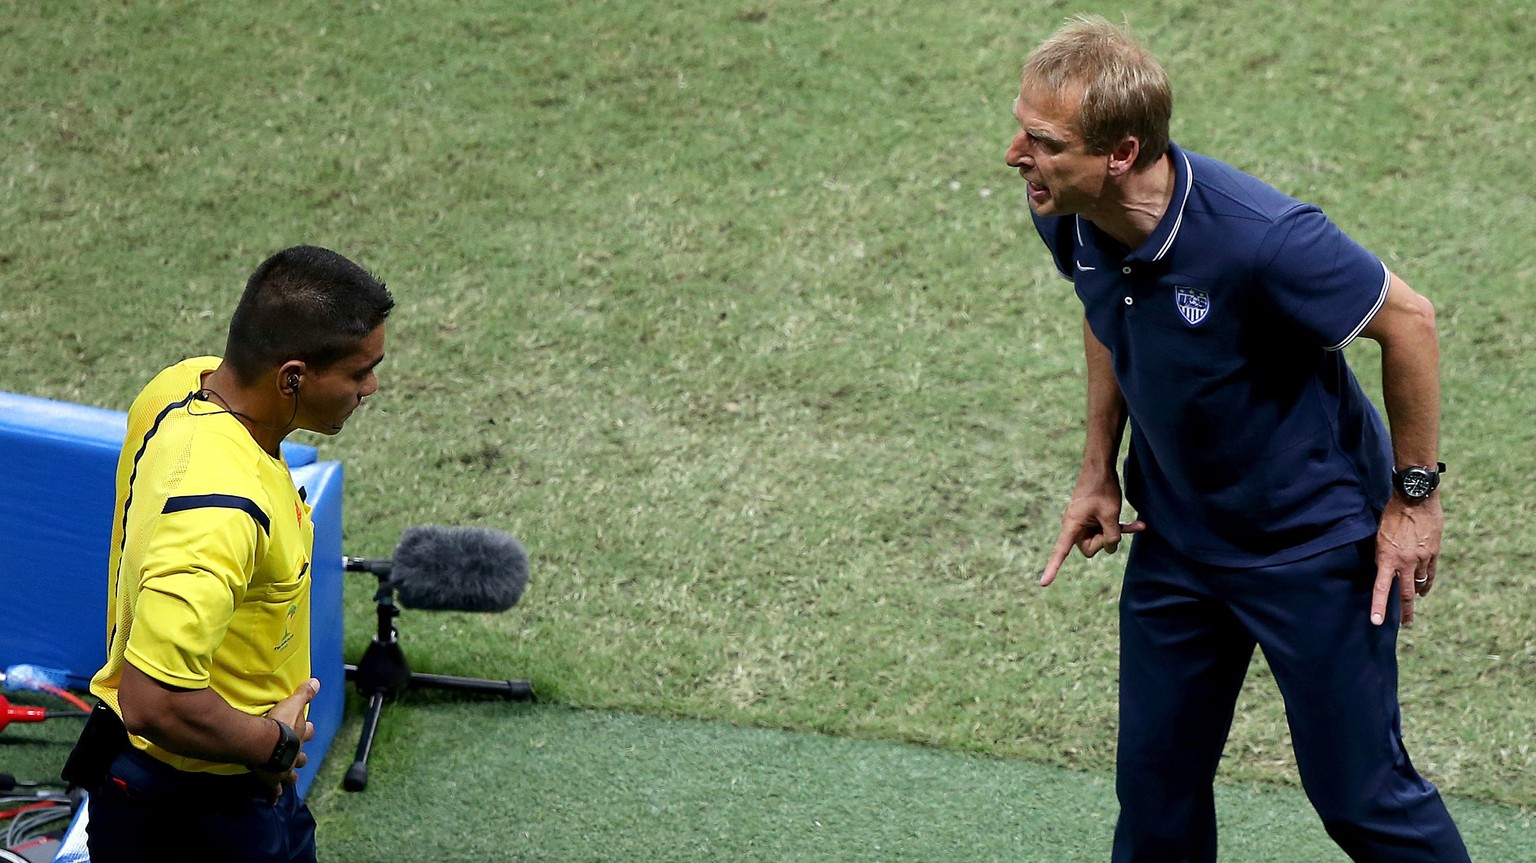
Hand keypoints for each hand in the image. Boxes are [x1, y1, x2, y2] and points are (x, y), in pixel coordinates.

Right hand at [254, 678, 319, 799]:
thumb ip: (304, 693)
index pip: (308, 732)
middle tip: (299, 759)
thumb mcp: (294, 704)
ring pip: (289, 776)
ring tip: (288, 781)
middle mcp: (295, 754)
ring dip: (289, 778)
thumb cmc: (280, 723)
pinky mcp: (272, 779)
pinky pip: (273, 790)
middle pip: (301, 757)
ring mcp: (284, 769)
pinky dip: (273, 795)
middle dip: (300, 758)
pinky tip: (273, 801)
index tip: (308, 729)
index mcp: (299, 736)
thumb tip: (317, 682)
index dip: (308, 730)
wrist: (266, 743)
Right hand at [1041, 477, 1145, 586]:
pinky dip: (1118, 527)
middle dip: (1105, 541)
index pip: (1060, 551)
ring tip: (1133, 523)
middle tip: (1114, 527)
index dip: (1053, 567)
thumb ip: (1112, 536)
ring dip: (1115, 532)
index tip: (1043, 584)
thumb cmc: (1102, 489)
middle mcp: (1074, 526)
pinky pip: (1104, 529)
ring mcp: (1083, 522)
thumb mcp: (1110, 515)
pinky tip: (1139, 525)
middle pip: (1089, 548)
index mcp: (1071, 525)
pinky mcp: (1092, 518)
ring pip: (1100, 539)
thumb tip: (1111, 548)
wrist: (1101, 466)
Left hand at [1372, 496, 1441, 625]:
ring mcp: (1422, 559)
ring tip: (1415, 602)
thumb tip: (1384, 570)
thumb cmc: (1391, 515)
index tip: (1377, 622)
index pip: (1381, 588)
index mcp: (1387, 558)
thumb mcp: (1379, 537)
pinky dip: (1427, 583)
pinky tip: (1425, 589)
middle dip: (1406, 611)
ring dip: (1417, 593)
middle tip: (1406, 624)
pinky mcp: (1434, 553)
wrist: (1415, 499)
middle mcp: (1405, 562)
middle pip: (1406, 594)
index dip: (1379, 606)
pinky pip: (1431, 574)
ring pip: (1420, 583)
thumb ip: (1382, 556)